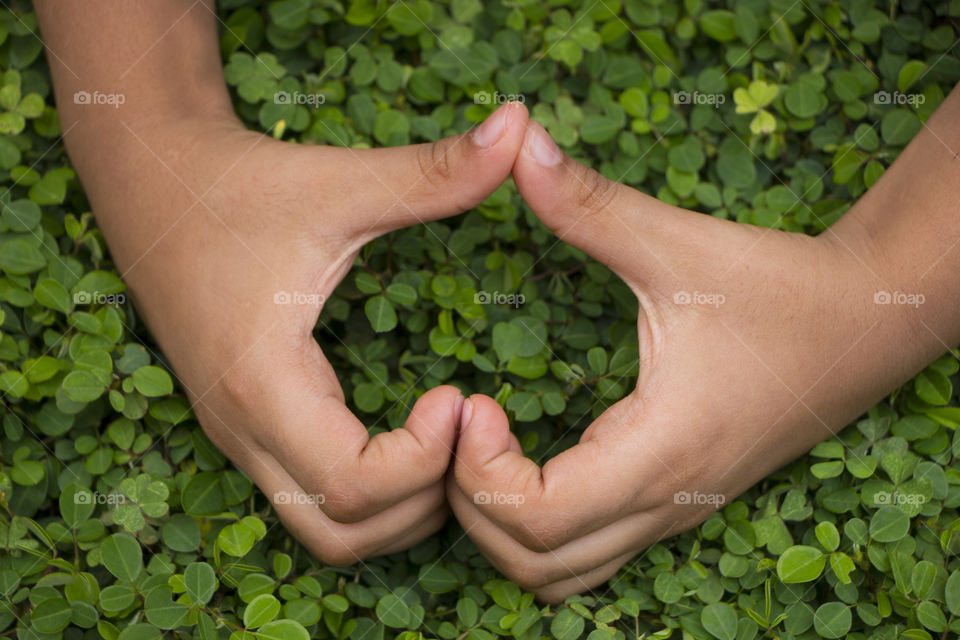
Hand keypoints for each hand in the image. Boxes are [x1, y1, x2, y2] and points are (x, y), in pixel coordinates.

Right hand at [77, 102, 528, 563]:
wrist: (149, 185)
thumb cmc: (238, 187)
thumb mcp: (339, 182)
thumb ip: (433, 170)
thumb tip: (519, 124)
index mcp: (264, 383)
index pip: (352, 487)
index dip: (425, 460)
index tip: (460, 395)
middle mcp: (244, 428)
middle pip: (342, 532)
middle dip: (419, 500)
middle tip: (463, 426)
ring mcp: (239, 435)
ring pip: (325, 530)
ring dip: (397, 509)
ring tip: (442, 437)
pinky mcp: (246, 426)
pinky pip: (311, 499)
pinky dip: (369, 495)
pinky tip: (406, 439)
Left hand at [447, 120, 934, 600]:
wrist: (868, 325)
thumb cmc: (781, 289)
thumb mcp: (678, 244)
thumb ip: (591, 204)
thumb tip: (518, 148)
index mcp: (660, 451)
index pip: (537, 520)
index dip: (479, 472)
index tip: (471, 399)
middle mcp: (663, 502)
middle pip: (533, 562)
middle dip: (472, 504)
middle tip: (463, 422)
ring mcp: (671, 513)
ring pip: (559, 573)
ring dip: (501, 528)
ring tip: (485, 448)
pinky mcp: (675, 503)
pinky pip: (588, 553)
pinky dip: (538, 529)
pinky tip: (527, 463)